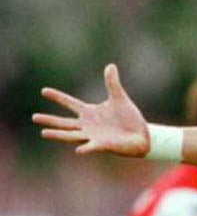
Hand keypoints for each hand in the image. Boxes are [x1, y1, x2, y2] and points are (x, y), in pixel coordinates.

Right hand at [32, 64, 150, 155]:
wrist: (142, 136)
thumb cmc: (129, 119)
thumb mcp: (119, 98)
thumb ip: (112, 83)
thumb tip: (110, 66)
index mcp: (90, 113)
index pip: (70, 103)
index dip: (58, 97)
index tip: (44, 91)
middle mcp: (88, 125)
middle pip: (65, 122)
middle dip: (50, 120)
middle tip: (34, 117)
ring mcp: (93, 136)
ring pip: (72, 135)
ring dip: (59, 134)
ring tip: (44, 133)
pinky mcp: (103, 145)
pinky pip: (92, 147)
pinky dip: (86, 148)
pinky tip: (78, 149)